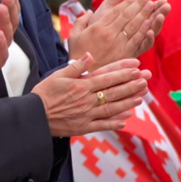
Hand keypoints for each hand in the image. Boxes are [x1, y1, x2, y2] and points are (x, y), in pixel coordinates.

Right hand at [29, 54, 149, 136]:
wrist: (34, 116)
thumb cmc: (44, 93)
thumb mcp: (57, 75)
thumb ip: (76, 67)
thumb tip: (89, 55)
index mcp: (81, 85)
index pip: (107, 76)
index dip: (123, 71)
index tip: (136, 66)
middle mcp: (87, 99)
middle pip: (113, 91)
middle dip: (131, 85)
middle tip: (146, 79)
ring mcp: (87, 114)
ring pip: (112, 107)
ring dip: (128, 102)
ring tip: (141, 97)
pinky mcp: (84, 126)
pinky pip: (103, 124)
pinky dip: (115, 122)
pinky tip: (126, 119)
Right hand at [68, 0, 162, 68]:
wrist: (83, 75)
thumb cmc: (78, 54)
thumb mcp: (74, 35)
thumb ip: (81, 21)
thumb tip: (89, 11)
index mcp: (97, 27)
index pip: (116, 11)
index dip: (128, 2)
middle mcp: (109, 34)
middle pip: (127, 16)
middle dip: (139, 4)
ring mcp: (118, 44)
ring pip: (134, 26)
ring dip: (145, 14)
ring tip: (153, 5)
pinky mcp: (124, 55)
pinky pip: (136, 41)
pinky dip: (144, 31)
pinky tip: (150, 23)